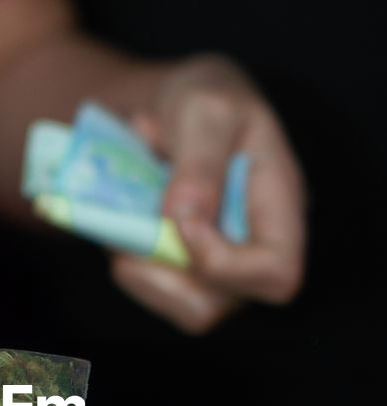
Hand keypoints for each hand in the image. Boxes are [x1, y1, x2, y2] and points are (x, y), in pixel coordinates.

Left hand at [109, 55, 306, 332]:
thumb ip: (199, 161)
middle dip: (163, 265)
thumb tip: (183, 218)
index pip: (277, 274)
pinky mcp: (184, 272)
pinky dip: (128, 262)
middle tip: (138, 215)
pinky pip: (153, 293)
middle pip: (218, 303)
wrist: (169, 108)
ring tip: (129, 213)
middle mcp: (254, 248)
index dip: (224, 264)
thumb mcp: (205, 107)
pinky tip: (126, 222)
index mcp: (279, 207)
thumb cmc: (204, 98)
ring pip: (181, 307)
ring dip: (139, 264)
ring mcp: (219, 266)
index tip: (181, 220)